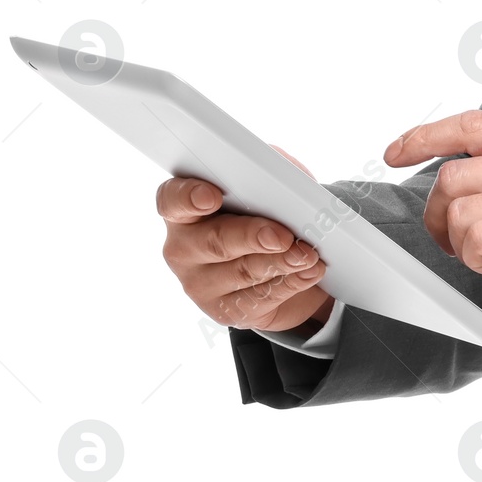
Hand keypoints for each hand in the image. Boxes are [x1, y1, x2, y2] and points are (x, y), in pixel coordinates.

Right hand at [157, 146, 333, 331]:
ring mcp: (200, 283)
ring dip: (281, 262)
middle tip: (282, 236)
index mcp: (185, 209)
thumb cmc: (263, 212)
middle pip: (214, 241)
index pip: (172, 200)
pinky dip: (290, 282)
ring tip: (307, 254)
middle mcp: (184, 248)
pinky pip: (258, 298)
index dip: (188, 197)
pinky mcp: (224, 310)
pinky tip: (308, 272)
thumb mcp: (267, 185)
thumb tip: (282, 173)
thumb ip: (267, 172)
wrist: (276, 260)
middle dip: (252, 236)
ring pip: (242, 272)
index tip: (211, 196)